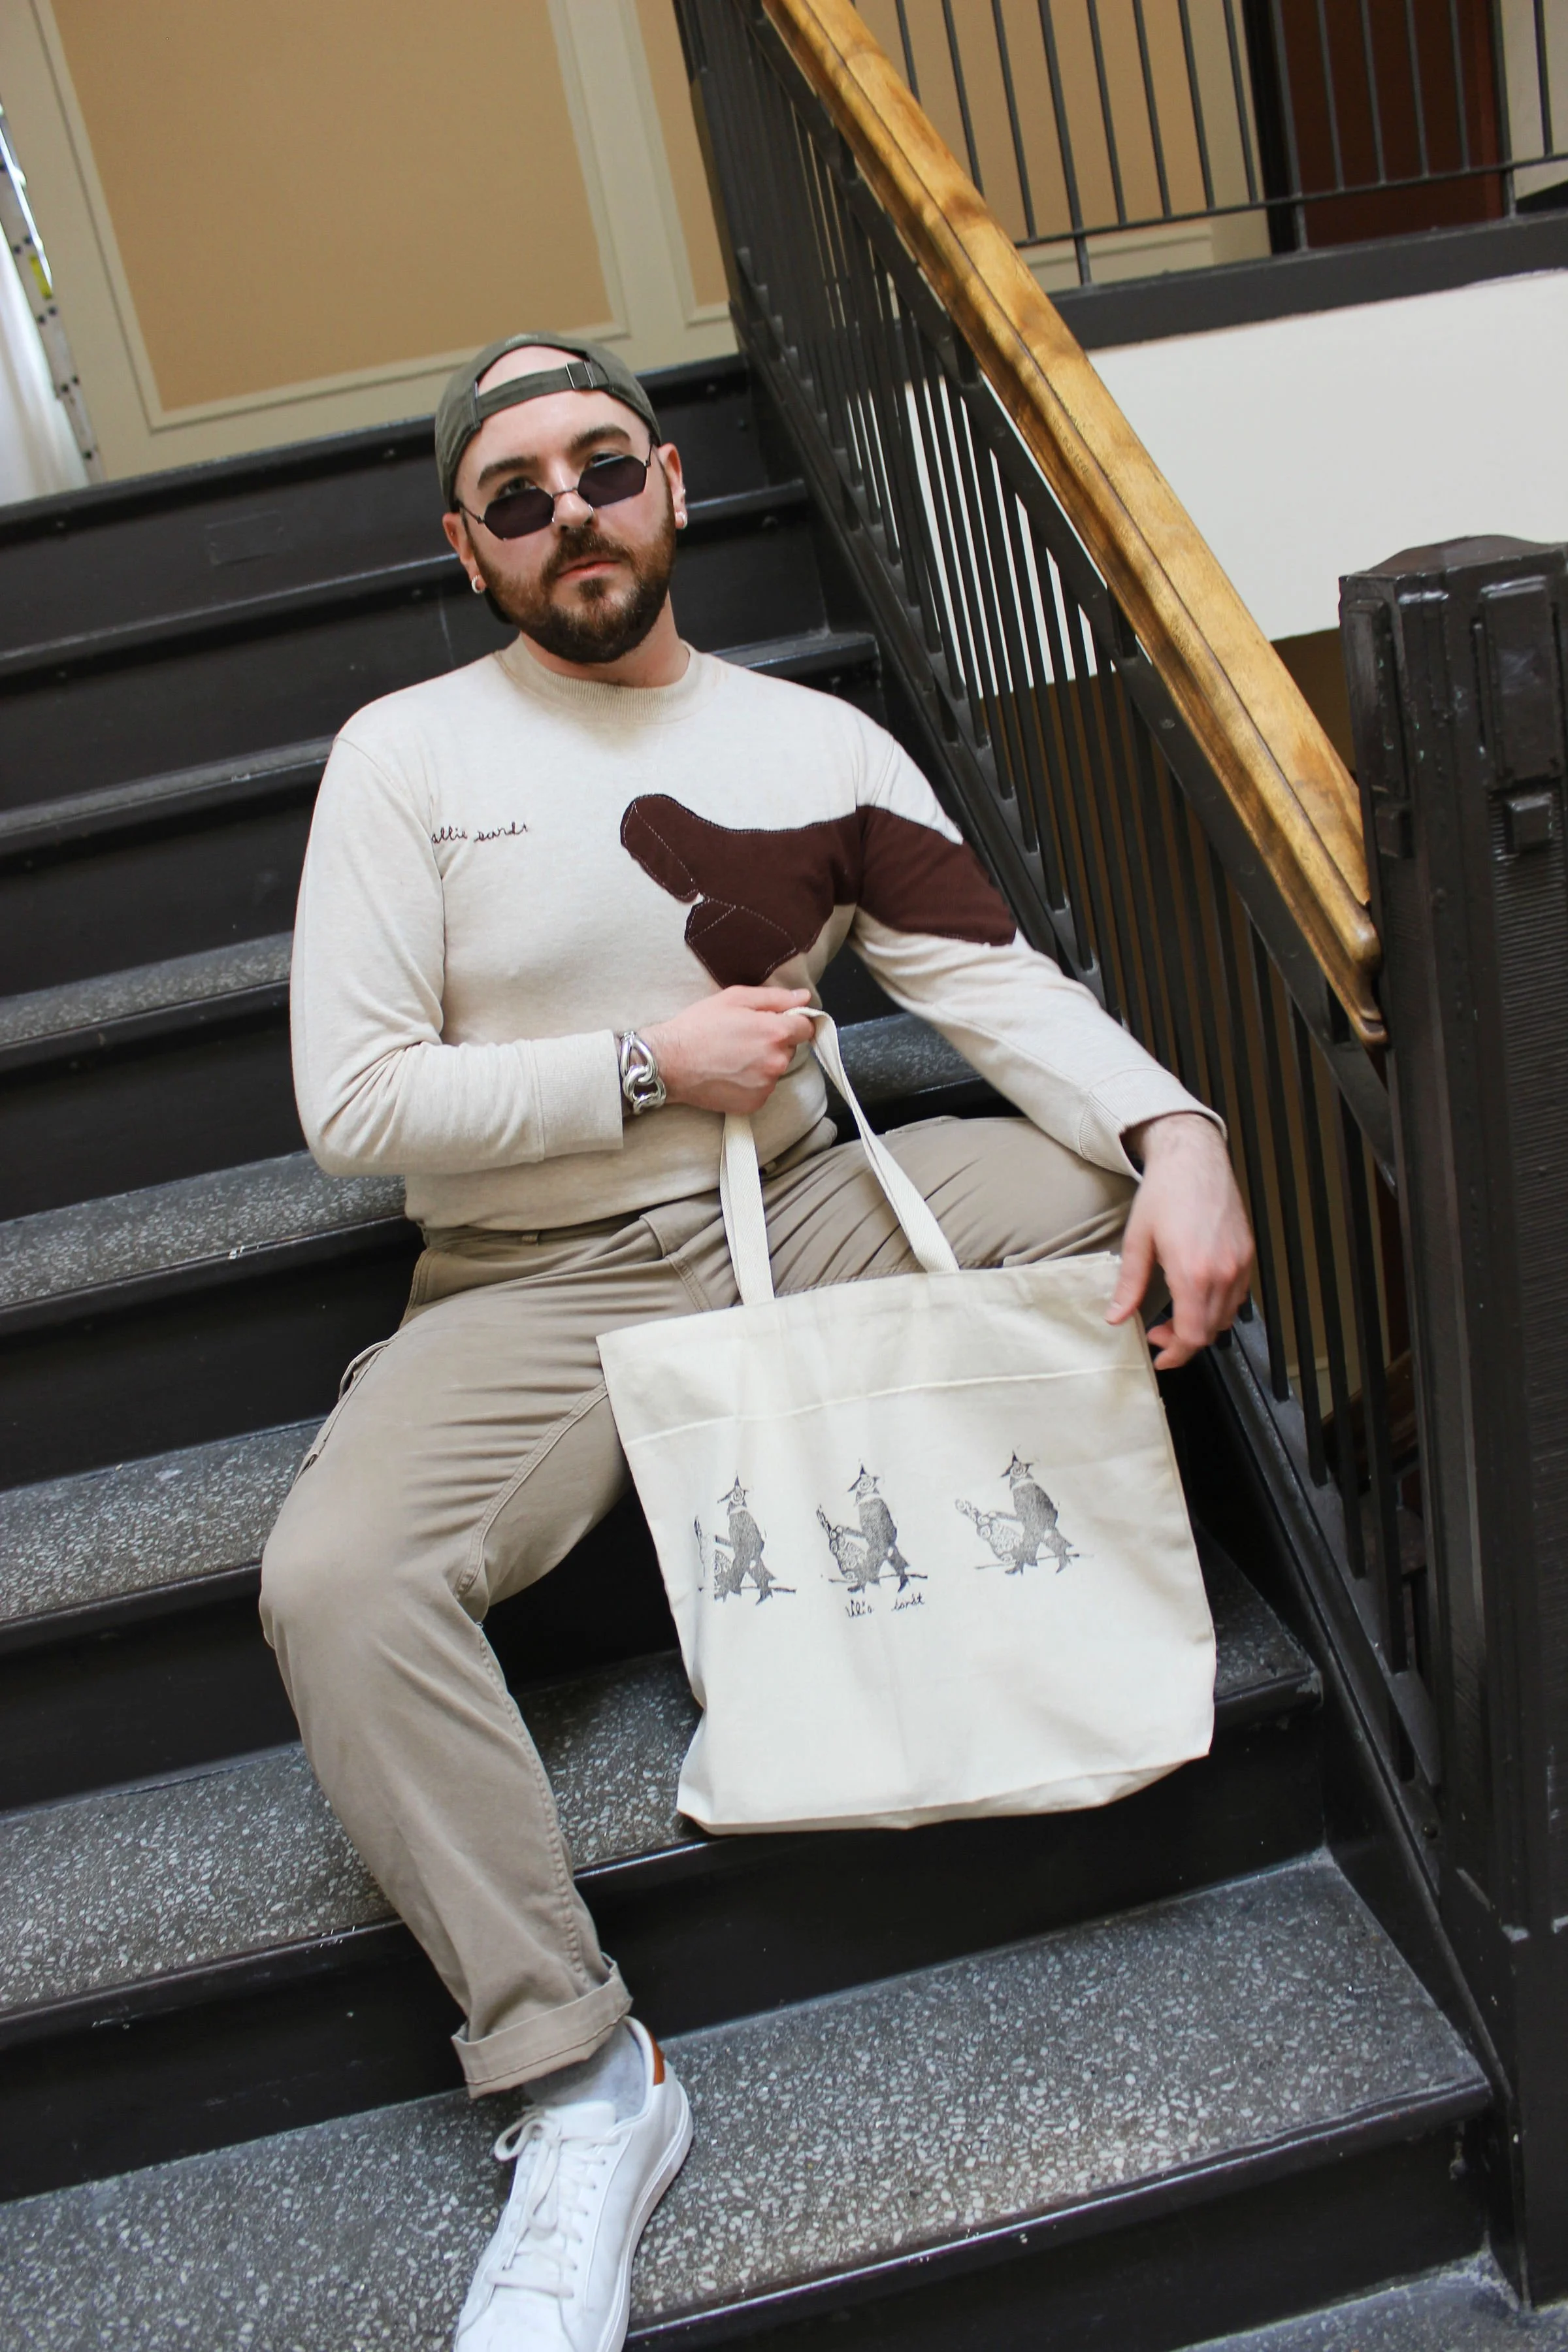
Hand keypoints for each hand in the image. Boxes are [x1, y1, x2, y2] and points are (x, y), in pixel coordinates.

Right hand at [642, 987, 817, 1113]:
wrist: (669, 1062)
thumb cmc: (698, 1026)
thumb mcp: (735, 998)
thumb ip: (775, 997)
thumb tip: (804, 997)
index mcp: (775, 1033)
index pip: (806, 1028)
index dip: (791, 1022)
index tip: (773, 1022)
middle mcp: (776, 1062)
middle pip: (789, 1049)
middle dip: (773, 1042)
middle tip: (743, 1037)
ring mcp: (766, 1086)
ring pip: (775, 1069)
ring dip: (762, 1063)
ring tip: (732, 1057)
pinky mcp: (754, 1103)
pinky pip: (762, 1089)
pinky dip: (751, 1082)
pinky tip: (729, 1073)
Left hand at [1107, 1112, 1253, 1369]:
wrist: (1194, 1158)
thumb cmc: (1166, 1192)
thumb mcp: (1137, 1240)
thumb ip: (1129, 1285)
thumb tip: (1116, 1317)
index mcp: (1193, 1271)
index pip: (1192, 1335)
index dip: (1176, 1354)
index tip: (1161, 1357)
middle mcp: (1223, 1272)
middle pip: (1210, 1331)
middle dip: (1183, 1340)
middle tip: (1159, 1332)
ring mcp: (1240, 1263)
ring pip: (1226, 1317)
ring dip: (1202, 1325)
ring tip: (1177, 1313)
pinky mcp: (1248, 1254)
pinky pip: (1239, 1296)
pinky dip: (1219, 1305)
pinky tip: (1198, 1294)